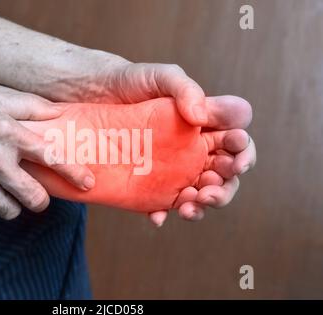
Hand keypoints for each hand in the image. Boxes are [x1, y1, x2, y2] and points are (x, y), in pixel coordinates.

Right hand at [0, 81, 94, 218]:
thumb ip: (30, 106)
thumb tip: (59, 114)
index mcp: (9, 135)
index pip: (52, 157)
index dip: (74, 173)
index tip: (87, 184)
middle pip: (34, 199)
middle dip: (40, 201)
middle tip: (36, 195)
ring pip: (9, 210)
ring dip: (11, 202)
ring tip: (1, 186)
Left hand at [92, 62, 256, 224]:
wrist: (92, 95)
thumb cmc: (133, 82)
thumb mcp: (162, 77)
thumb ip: (185, 90)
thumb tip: (200, 118)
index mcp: (205, 126)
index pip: (235, 143)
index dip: (242, 151)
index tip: (236, 153)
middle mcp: (194, 150)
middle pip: (223, 175)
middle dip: (224, 186)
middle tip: (211, 188)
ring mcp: (173, 169)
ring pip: (198, 193)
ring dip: (200, 204)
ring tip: (190, 205)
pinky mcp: (150, 183)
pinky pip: (162, 203)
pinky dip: (163, 213)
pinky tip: (157, 216)